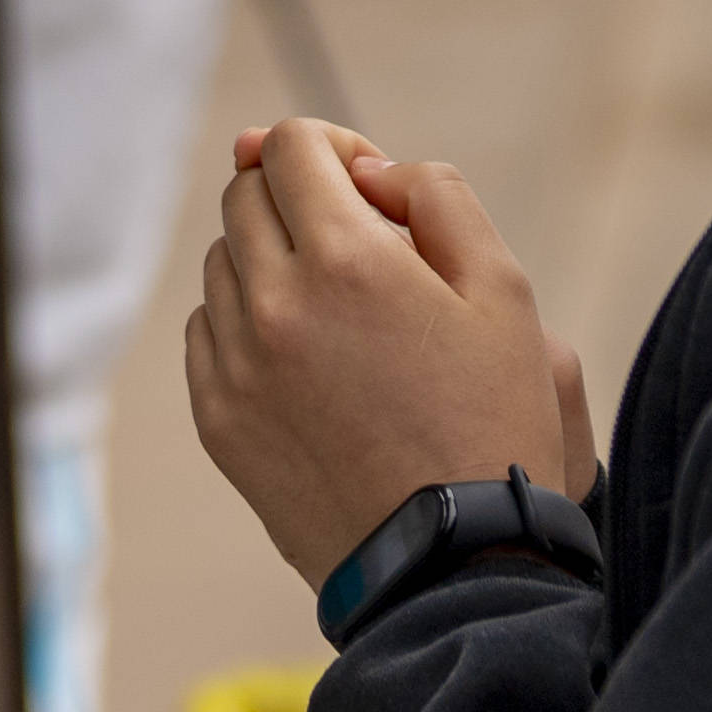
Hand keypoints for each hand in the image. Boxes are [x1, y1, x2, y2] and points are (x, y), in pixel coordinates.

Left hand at [234, 122, 595, 493]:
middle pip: (245, 194)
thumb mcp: (504, 292)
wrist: (451, 566)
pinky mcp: (217, 420)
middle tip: (356, 242)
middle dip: (297, 197)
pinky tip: (303, 356)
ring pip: (222, 262)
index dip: (331, 147)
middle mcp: (273, 303)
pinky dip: (244, 322)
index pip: (288, 145)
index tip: (367, 184)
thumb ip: (436, 199)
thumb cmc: (492, 426)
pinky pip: (206, 331)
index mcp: (345, 259)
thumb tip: (367, 173)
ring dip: (269, 259)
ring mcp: (235, 366)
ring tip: (336, 309)